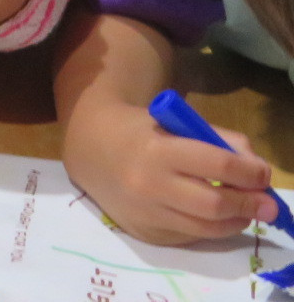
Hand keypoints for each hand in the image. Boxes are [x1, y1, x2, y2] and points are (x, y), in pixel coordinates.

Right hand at [64, 94, 278, 244]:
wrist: (90, 149)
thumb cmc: (142, 131)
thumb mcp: (178, 122)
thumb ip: (221, 141)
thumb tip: (258, 172)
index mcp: (158, 149)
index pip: (219, 165)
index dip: (251, 172)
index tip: (263, 173)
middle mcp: (149, 184)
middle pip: (216, 204)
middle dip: (250, 204)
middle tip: (267, 203)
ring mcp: (145, 213)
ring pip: (208, 228)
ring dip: (236, 220)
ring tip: (244, 210)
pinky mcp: (145, 233)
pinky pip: (190, 235)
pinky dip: (209, 227)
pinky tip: (211, 214)